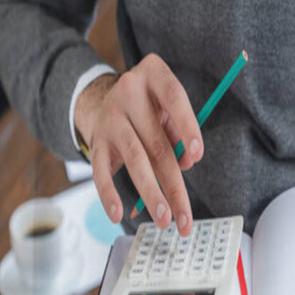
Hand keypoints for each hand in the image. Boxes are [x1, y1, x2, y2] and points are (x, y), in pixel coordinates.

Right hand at [74, 54, 202, 232]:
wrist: (102, 100)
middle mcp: (129, 92)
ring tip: (165, 219)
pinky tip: (118, 214)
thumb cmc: (150, 109)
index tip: (197, 155)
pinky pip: (100, 171)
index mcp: (154, 75)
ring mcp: (111, 118)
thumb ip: (181, 132)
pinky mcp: (96, 142)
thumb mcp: (168, 108)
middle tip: (186, 216)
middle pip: (157, 142)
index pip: (174, 97)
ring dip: (151, 193)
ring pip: (135, 160)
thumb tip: (189, 161)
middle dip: (174, 184)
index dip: (187, 125)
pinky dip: (109, 194)